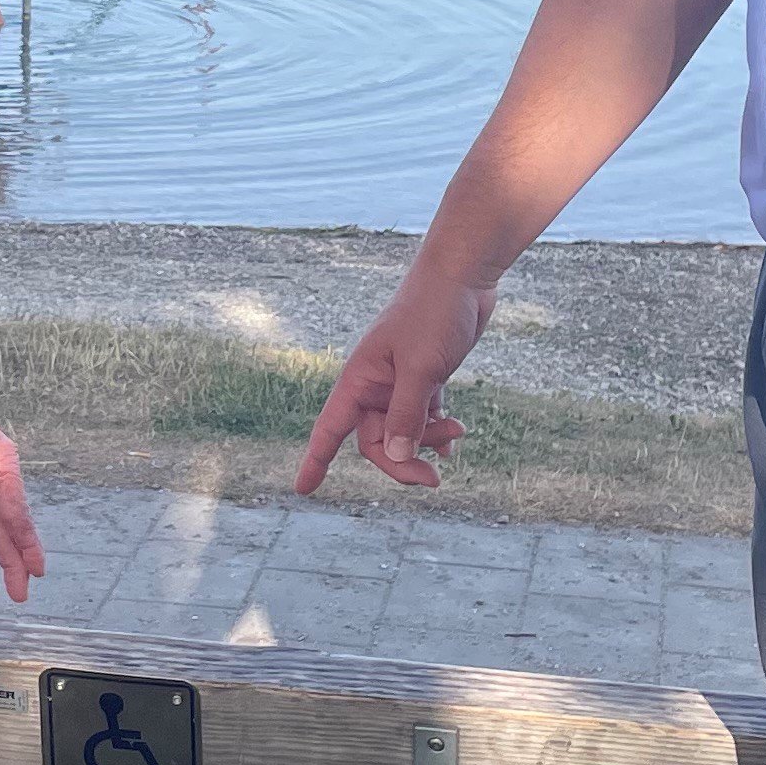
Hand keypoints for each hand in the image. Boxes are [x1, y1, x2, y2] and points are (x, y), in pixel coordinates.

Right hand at [295, 270, 492, 492]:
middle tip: (432, 480)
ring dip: (428, 441)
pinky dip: (436, 431)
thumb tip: (393, 458)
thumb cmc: (434, 312)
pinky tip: (454, 440)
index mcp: (360, 378)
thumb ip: (406, 415)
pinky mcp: (426, 375)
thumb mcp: (421, 369)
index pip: (330, 428)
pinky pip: (423, 416)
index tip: (302, 490)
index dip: (315, 460)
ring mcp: (401, 380)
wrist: (463, 274)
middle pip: (375, 440)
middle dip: (401, 461)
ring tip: (458, 430)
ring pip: (403, 430)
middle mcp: (375, 383)